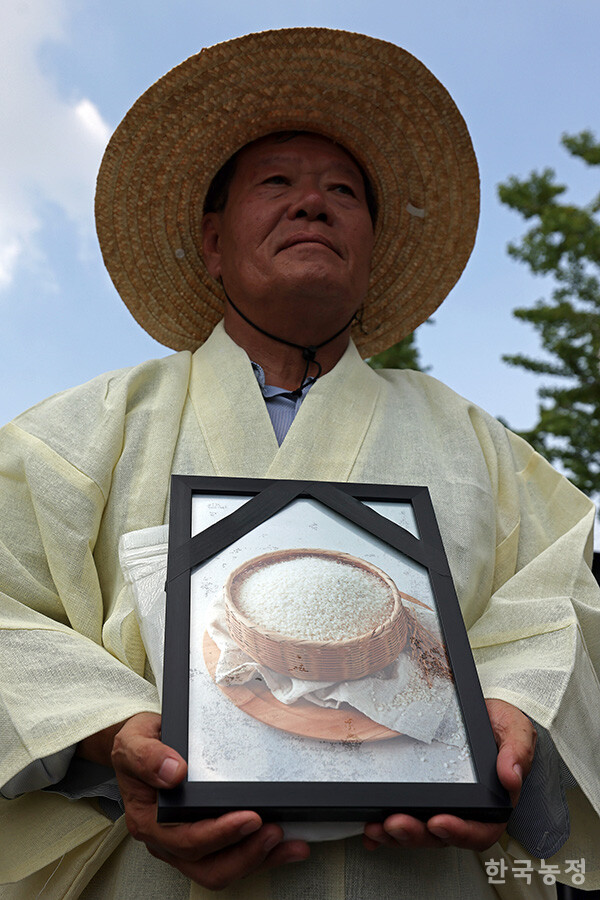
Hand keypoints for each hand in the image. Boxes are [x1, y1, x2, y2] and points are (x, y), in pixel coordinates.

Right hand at [108, 713, 309, 889]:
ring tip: (288, 843)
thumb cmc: (137, 746)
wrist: (139, 745)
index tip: (249, 817)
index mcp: (150, 820)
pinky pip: (231, 856)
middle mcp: (167, 839)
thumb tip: (173, 772)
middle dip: (246, 853)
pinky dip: (261, 855)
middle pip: (209, 866)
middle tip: (275, 831)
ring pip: (223, 868)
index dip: (220, 835)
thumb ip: (147, 757)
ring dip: (259, 859)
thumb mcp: (133, 741)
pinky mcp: (204, 839)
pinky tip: (285, 844)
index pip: (188, 840)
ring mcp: (185, 843)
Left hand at [363, 698, 536, 852]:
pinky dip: (384, 827)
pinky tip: (369, 827)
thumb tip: (511, 777)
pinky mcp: (421, 795)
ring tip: (377, 826)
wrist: (481, 713)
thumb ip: (517, 753)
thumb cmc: (499, 726)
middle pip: (441, 835)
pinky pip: (404, 815)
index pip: (478, 831)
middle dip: (416, 833)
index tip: (439, 822)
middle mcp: (464, 811)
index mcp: (491, 805)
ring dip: (396, 834)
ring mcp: (441, 805)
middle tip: (396, 822)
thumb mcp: (515, 732)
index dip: (458, 831)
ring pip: (419, 830)